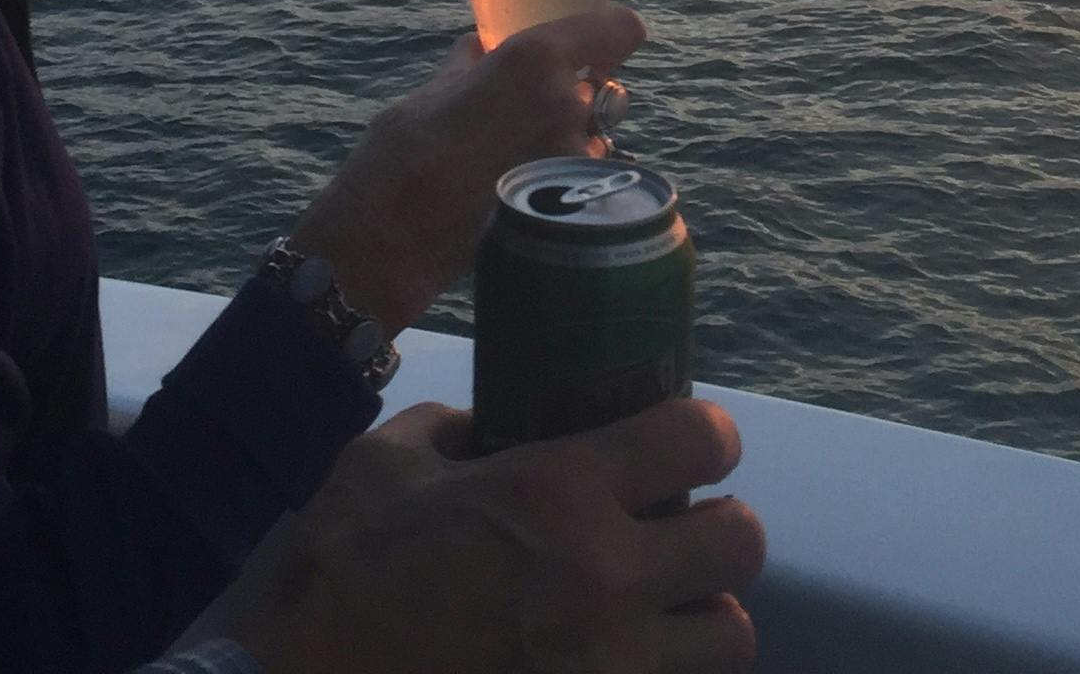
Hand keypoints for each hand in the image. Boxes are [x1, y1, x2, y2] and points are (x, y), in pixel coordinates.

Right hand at [228, 398, 761, 673]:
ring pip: (731, 639)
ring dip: (703, 616)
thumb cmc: (337, 568)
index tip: (692, 442)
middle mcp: (603, 579)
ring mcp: (607, 668)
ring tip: (663, 607)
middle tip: (679, 528)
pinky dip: (658, 671)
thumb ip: (458, 432)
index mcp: (558, 492)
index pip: (703, 440)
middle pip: (742, 543)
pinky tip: (616, 656)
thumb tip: (491, 429)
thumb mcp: (387, 461)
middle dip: (719, 528)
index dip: (708, 434)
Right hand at [292, 6, 644, 334]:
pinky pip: (584, 180)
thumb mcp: (432, 93)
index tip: (596, 46)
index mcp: (536, 59)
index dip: (611, 35)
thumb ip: (468, 67)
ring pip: (596, 138)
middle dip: (575, 97)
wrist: (393, 238)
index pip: (620, 29)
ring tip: (518, 161)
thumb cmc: (402, 155)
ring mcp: (575, 158)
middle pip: (603, 88)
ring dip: (571, 142)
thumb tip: (477, 48)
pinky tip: (523, 193)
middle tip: (532, 116)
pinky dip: (565, 181)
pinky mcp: (572, 208)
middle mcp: (568, 103)